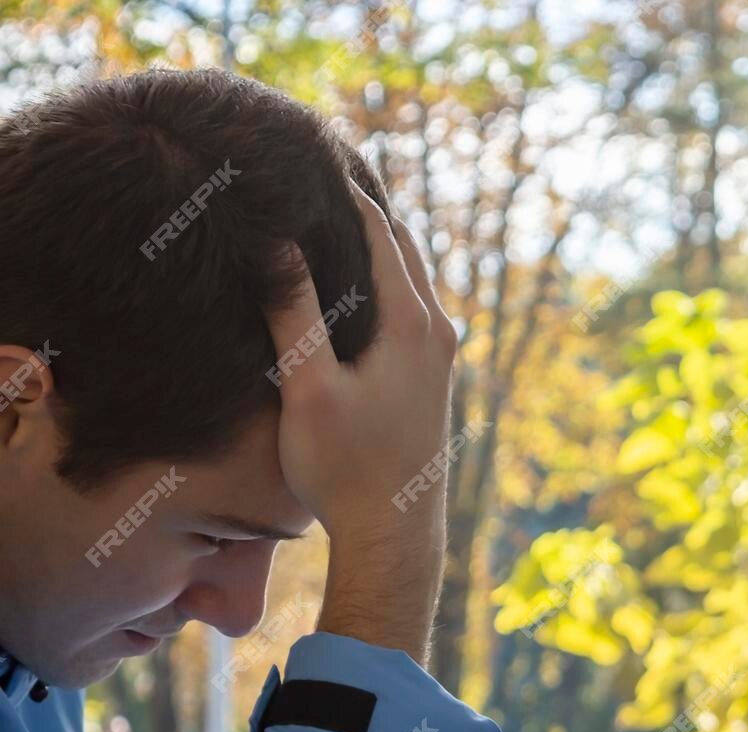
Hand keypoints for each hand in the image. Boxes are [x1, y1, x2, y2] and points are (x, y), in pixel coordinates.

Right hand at [264, 181, 458, 665]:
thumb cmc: (346, 466)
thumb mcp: (308, 386)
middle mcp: (438, 332)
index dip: (347, 190)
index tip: (314, 153)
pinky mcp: (432, 378)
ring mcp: (441, 356)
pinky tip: (349, 282)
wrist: (393, 534)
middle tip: (322, 168)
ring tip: (330, 212)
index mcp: (412, 324)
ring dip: (374, 245)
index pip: (381, 231)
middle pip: (402, 248)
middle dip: (364, 208)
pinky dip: (382, 280)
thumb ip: (294, 312)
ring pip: (408, 279)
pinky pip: (409, 307)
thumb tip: (278, 241)